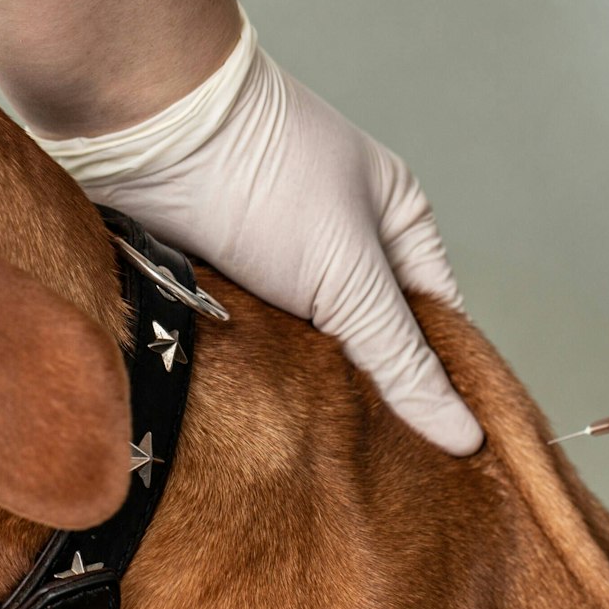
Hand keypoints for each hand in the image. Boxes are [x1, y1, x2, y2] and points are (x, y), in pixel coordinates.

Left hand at [34, 19, 482, 455]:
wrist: (147, 134)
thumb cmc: (263, 176)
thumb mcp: (350, 275)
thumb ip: (400, 357)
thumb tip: (461, 434)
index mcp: (395, 225)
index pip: (435, 323)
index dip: (438, 386)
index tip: (439, 459)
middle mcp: (341, 243)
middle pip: (367, 344)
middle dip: (365, 398)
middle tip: (373, 474)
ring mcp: (277, 265)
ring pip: (305, 352)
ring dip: (303, 391)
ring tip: (315, 455)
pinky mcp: (220, 285)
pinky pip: (250, 346)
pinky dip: (254, 375)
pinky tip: (257, 419)